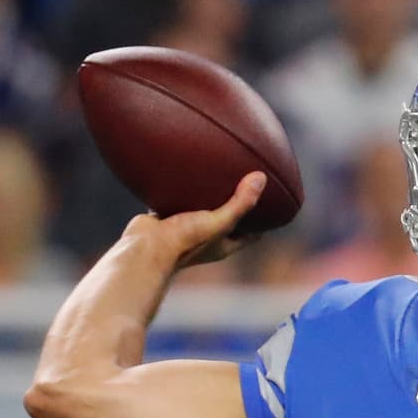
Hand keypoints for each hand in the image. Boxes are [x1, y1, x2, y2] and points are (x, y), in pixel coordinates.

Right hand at [121, 171, 265, 268]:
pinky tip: (185, 169)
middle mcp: (206, 237)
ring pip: (202, 207)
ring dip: (209, 193)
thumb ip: (240, 203)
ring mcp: (186, 227)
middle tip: (246, 179)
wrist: (145, 249)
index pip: (251, 234)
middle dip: (237, 202)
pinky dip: (182, 188)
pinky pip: (178, 199)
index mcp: (223, 244)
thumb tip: (262, 178)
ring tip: (217, 170)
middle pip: (228, 218)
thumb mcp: (219, 222)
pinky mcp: (166, 217)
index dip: (263, 221)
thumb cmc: (184, 242)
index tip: (273, 203)